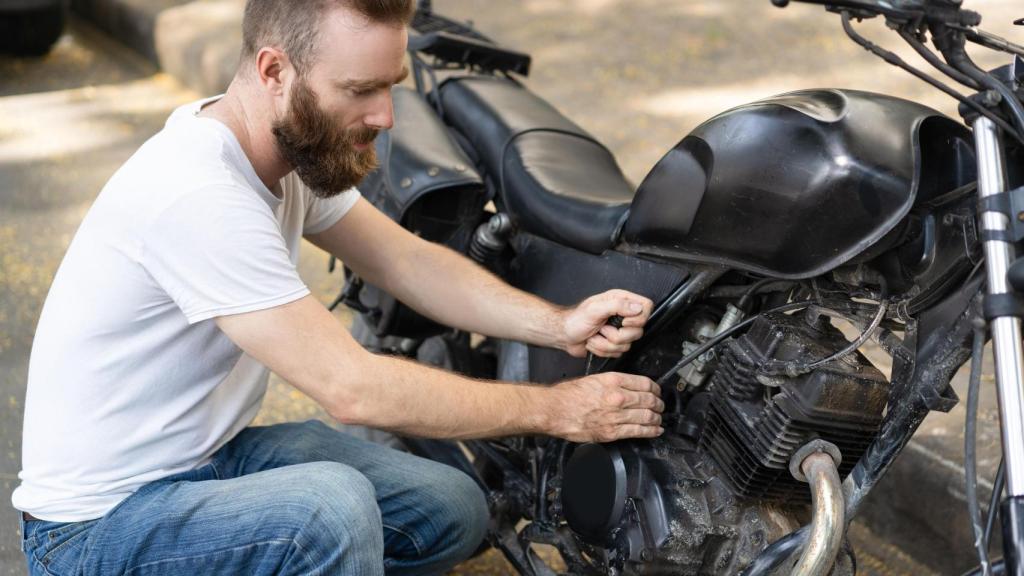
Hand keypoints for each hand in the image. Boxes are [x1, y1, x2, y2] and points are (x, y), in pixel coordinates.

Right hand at [545, 373, 663, 441]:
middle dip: (659, 404)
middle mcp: (618, 397)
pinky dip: (651, 431)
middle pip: (649, 400)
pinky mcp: (612, 432)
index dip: (655, 389)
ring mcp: (616, 416)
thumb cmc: (568, 395)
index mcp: (613, 381)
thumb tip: (628, 387)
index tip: (657, 392)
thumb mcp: (593, 379)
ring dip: (657, 418)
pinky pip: (638, 431)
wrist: (554, 410)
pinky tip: (656, 430)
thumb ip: (612, 383)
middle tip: (660, 406)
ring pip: (647, 416)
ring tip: (659, 419)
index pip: (645, 383)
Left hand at [563, 289, 653, 357]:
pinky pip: (618, 353)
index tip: (623, 322)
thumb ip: (617, 306)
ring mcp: (619, 330)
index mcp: (620, 301)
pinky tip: (595, 342)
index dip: (639, 318)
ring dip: (606, 343)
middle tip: (602, 328)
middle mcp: (623, 315)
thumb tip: (637, 308)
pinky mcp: (615, 344)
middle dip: (617, 335)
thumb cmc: (575, 319)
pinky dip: (603, 350)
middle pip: (638, 331)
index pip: (646, 307)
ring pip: (627, 345)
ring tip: (595, 334)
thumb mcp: (595, 309)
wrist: (564, 335)